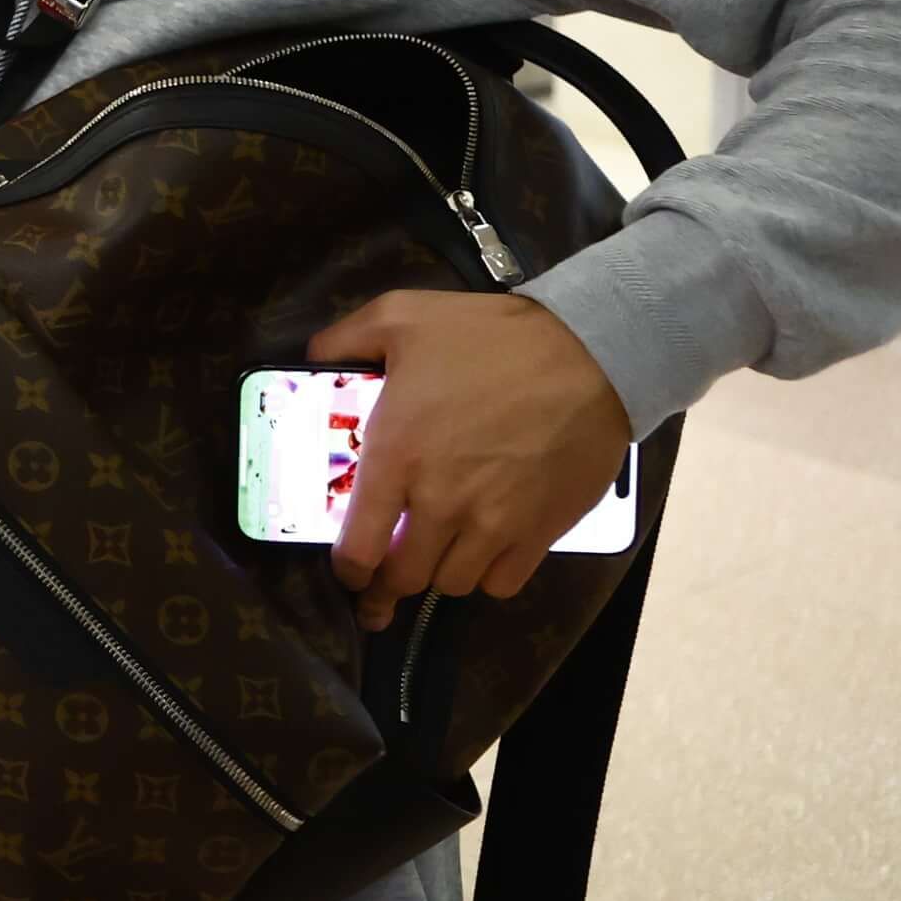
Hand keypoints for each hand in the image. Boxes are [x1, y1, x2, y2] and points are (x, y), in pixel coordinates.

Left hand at [310, 291, 632, 629]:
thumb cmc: (490, 337)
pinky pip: (502, 583)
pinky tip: (483, 551)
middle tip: (385, 578)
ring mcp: (494, 524)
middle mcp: (441, 502)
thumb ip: (343, 341)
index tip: (349, 570)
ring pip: (452, 585)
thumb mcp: (399, 316)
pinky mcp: (540, 532)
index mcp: (396, 456)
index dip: (348, 569)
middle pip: (403, 578)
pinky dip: (488, 575)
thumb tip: (311, 360)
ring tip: (435, 553)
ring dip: (438, 573)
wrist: (589, 355)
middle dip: (388, 583)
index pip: (358, 548)